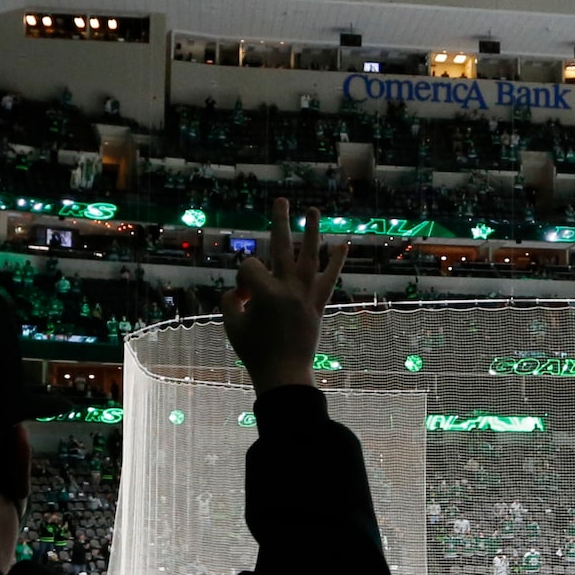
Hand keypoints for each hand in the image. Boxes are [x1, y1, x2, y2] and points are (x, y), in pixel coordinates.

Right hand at [224, 199, 346, 393]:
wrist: (284, 374)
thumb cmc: (255, 353)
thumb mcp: (232, 325)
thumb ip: (231, 302)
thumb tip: (240, 291)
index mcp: (265, 292)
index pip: (249, 268)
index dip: (241, 281)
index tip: (242, 301)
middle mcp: (288, 288)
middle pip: (281, 245)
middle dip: (280, 221)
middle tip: (282, 201)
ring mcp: (305, 295)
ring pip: (310, 256)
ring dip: (312, 232)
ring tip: (314, 210)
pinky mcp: (318, 305)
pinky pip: (329, 279)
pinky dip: (336, 262)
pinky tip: (343, 244)